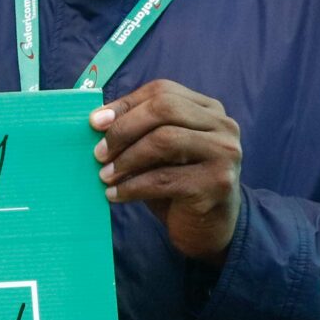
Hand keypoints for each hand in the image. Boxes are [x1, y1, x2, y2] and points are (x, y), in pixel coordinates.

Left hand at [92, 79, 242, 262]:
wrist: (208, 228)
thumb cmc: (176, 184)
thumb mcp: (157, 153)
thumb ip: (138, 131)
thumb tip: (97, 119)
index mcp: (208, 109)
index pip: (162, 91)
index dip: (125, 104)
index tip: (94, 123)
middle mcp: (224, 125)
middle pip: (165, 108)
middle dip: (124, 129)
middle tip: (98, 154)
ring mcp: (224, 153)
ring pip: (164, 140)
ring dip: (126, 160)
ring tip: (104, 176)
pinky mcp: (218, 183)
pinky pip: (163, 179)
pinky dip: (131, 187)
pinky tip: (114, 195)